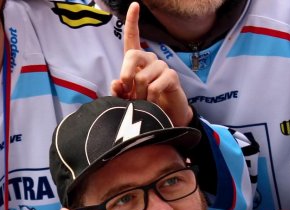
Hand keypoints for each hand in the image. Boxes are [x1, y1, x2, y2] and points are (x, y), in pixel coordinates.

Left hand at [111, 2, 192, 125]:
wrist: (167, 118)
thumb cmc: (145, 104)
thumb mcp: (127, 98)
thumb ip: (119, 90)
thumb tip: (117, 82)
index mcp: (137, 61)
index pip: (133, 37)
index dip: (132, 21)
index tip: (135, 5)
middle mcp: (150, 59)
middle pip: (133, 55)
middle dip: (126, 75)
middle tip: (128, 93)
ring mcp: (162, 67)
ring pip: (142, 77)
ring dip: (139, 96)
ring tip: (143, 103)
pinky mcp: (172, 77)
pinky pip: (154, 86)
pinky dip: (150, 99)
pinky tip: (153, 103)